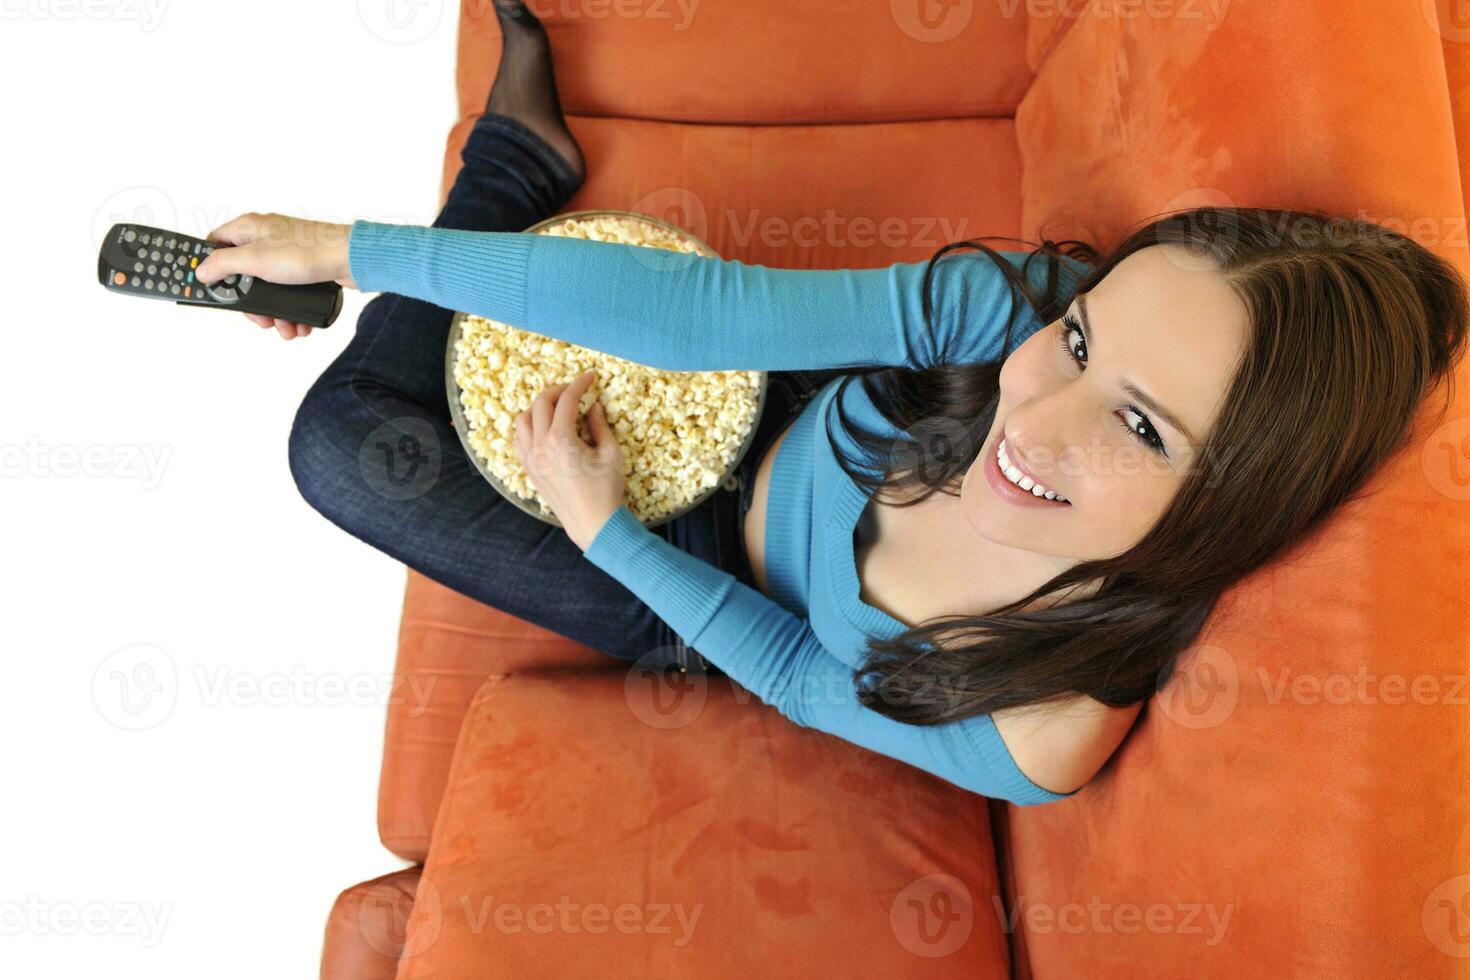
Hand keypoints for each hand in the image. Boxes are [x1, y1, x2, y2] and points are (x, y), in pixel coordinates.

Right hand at [194, 212, 356, 340]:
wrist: (352, 260)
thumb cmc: (307, 252)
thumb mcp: (255, 259)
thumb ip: (224, 264)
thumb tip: (201, 271)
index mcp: (249, 228)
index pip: (216, 244)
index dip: (211, 267)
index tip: (211, 289)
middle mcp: (266, 239)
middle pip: (243, 275)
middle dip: (251, 303)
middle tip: (260, 320)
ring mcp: (286, 255)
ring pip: (267, 289)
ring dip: (274, 314)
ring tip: (284, 329)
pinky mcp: (304, 271)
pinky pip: (289, 294)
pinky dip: (292, 312)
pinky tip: (299, 325)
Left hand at [514, 369, 626, 550]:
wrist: (592, 523)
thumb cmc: (606, 490)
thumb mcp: (611, 453)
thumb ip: (600, 425)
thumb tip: (592, 407)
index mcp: (561, 438)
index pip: (566, 400)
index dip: (579, 384)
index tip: (590, 377)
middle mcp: (540, 445)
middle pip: (540, 403)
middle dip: (557, 390)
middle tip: (574, 390)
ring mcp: (531, 458)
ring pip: (523, 420)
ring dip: (538, 407)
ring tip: (556, 408)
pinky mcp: (529, 470)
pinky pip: (519, 440)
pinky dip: (528, 428)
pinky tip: (543, 429)